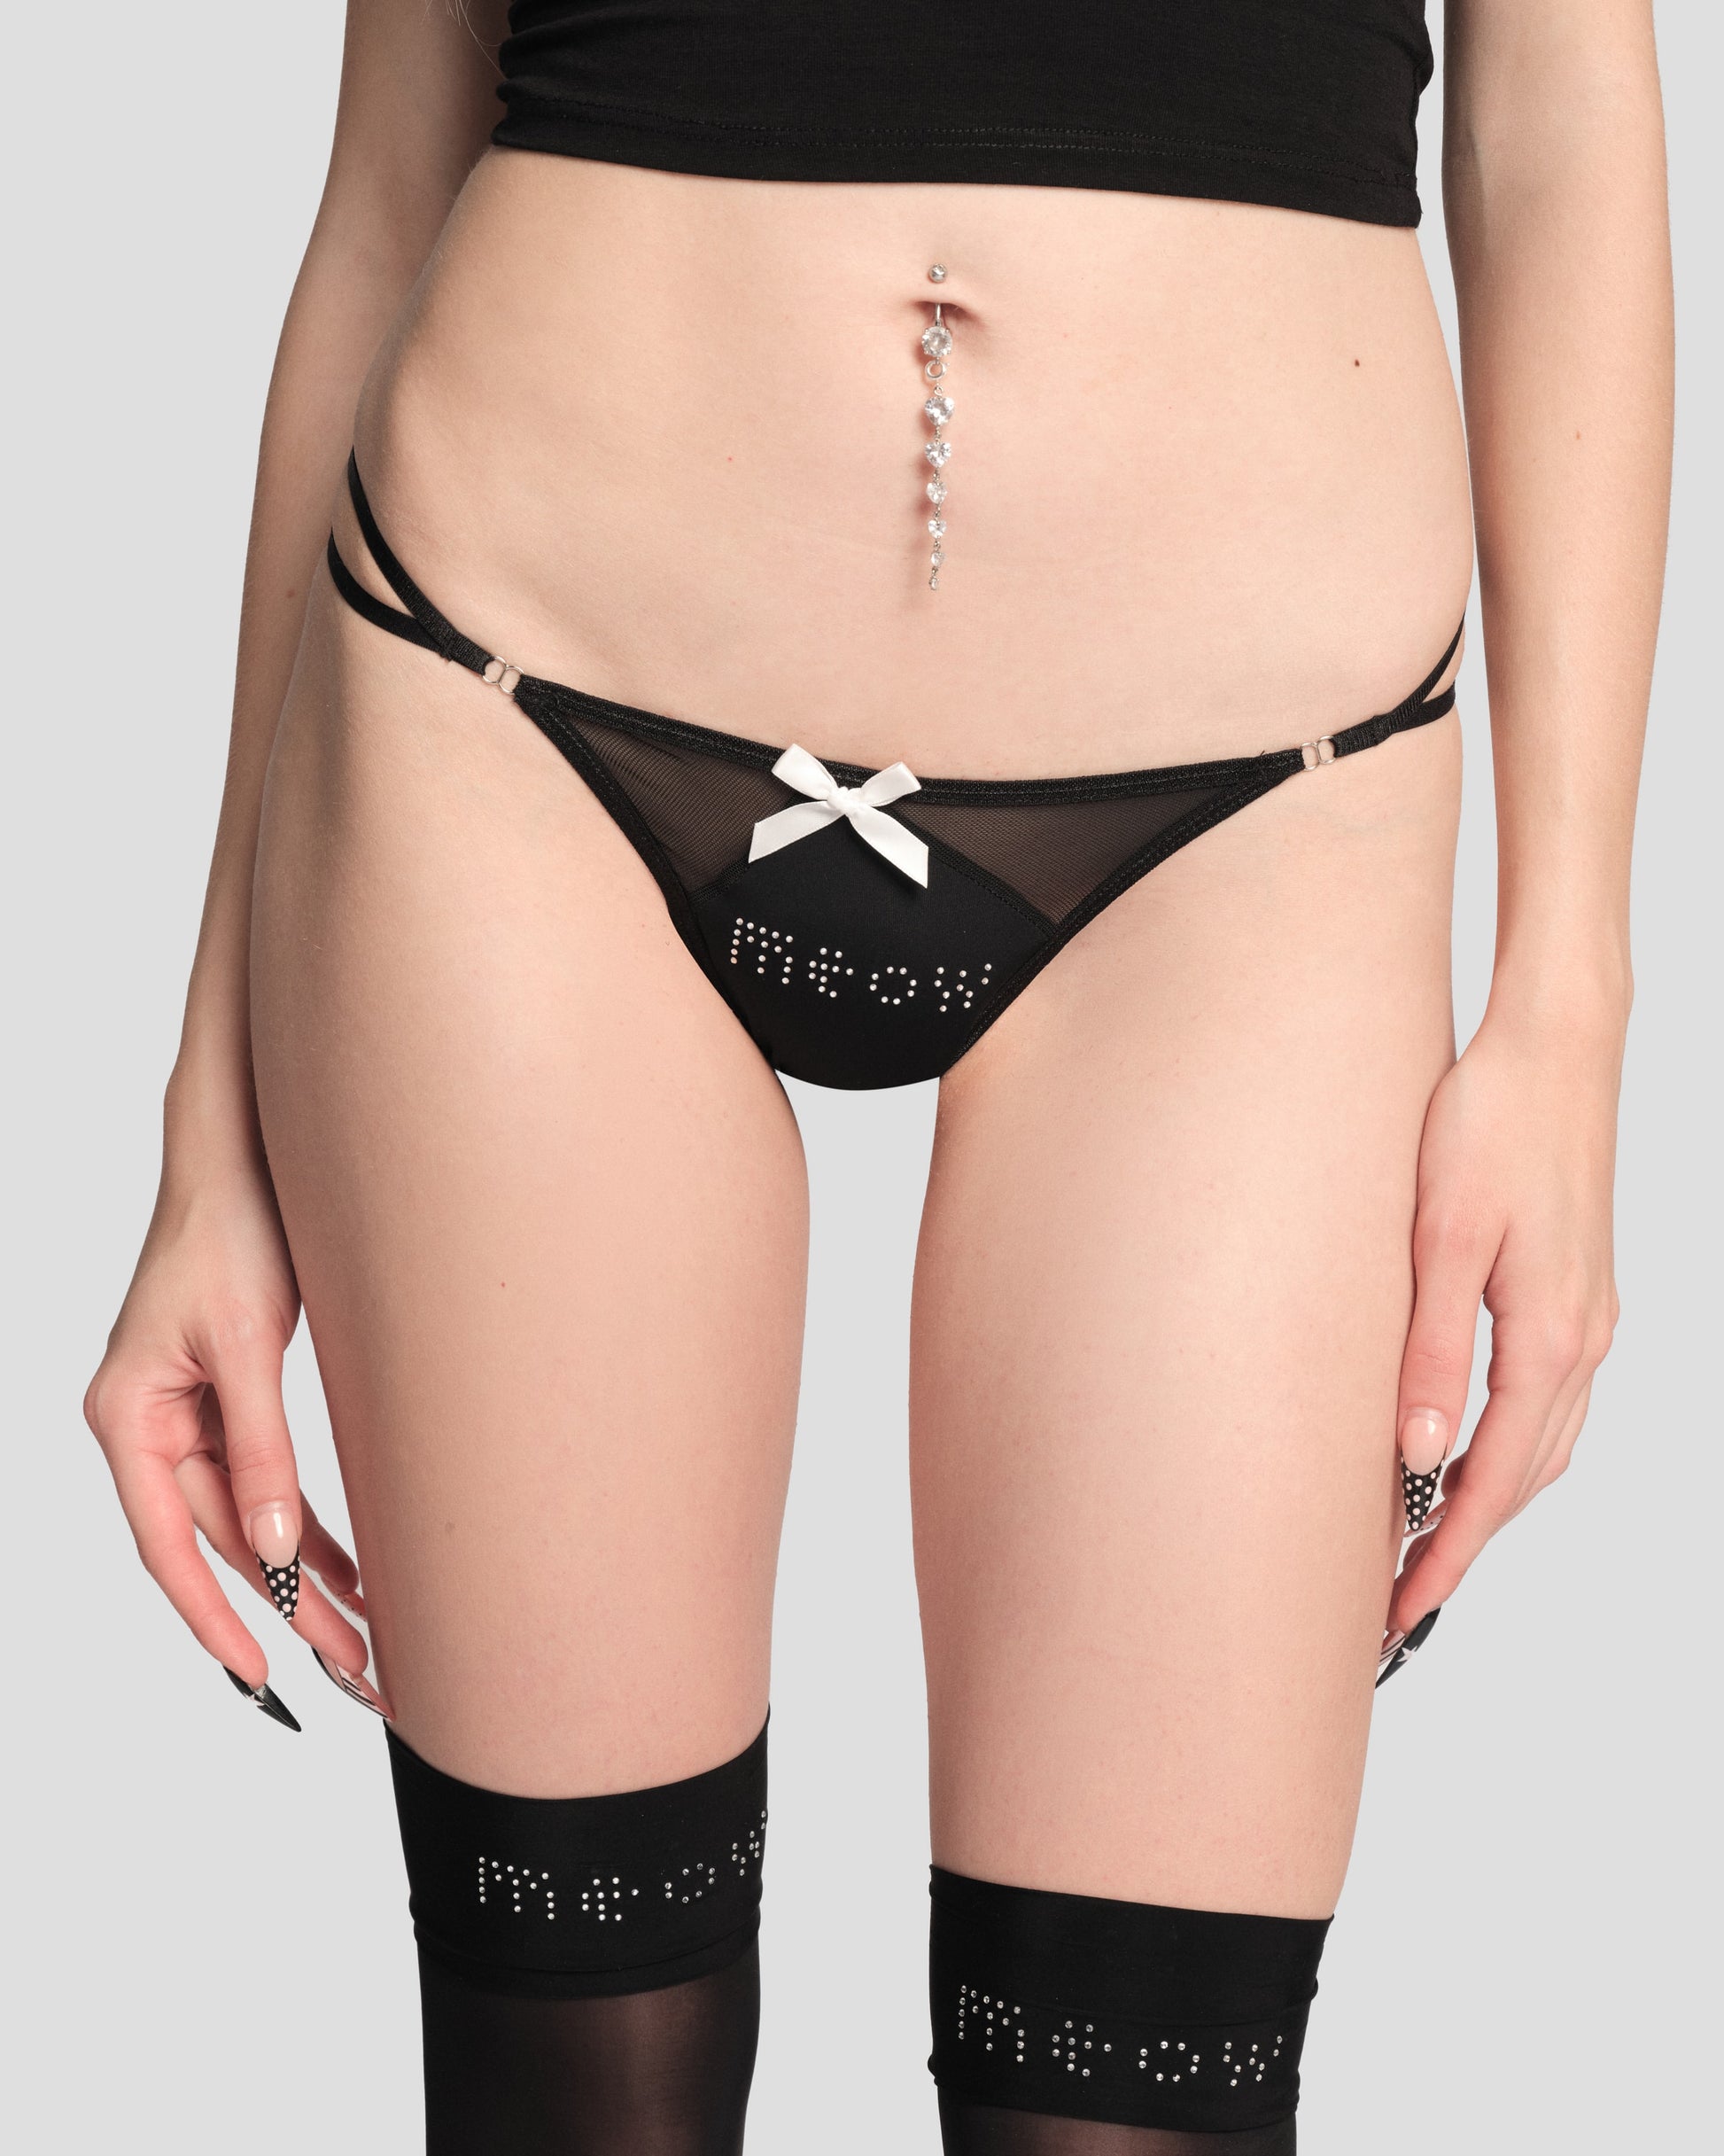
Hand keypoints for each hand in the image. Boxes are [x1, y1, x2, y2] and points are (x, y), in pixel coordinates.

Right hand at [85, 1146, 369, 1700]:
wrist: (242, 1153)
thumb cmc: (227, 1229)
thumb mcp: (244, 1345)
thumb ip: (259, 1448)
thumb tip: (274, 1549)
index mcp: (129, 1416)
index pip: (169, 1545)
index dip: (213, 1616)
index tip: (261, 1673)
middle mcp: (149, 1423)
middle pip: (218, 1541)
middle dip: (284, 1605)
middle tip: (350, 1664)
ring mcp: (188, 1412)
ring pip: (247, 1517)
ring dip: (302, 1571)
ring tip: (364, 1629)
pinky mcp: (229, 1394)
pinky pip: (263, 1478)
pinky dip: (304, 1521)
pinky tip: (347, 1563)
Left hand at [1389, 1010, 1622, 1636]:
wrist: (1555, 1048)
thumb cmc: (1491, 1123)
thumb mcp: (1443, 1238)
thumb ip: (1429, 1351)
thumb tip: (1412, 1455)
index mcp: (1548, 1339)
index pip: (1491, 1483)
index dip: (1445, 1555)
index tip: (1401, 1612)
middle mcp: (1582, 1342)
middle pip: (1523, 1478)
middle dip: (1462, 1544)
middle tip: (1396, 1598)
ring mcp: (1588, 1319)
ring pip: (1541, 1445)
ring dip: (1487, 1500)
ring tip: (1420, 1541)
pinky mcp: (1577, 1293)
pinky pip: (1547, 1402)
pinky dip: (1508, 1448)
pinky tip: (1465, 1450)